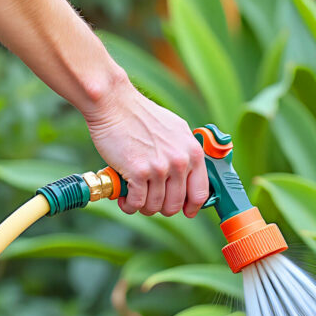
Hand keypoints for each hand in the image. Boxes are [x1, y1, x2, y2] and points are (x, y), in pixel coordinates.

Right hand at [81, 75, 208, 216]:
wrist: (115, 105)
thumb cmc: (140, 116)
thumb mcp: (175, 130)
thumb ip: (184, 152)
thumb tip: (188, 174)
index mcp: (192, 152)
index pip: (200, 193)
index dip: (191, 207)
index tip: (185, 211)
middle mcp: (180, 161)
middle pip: (175, 205)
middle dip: (160, 208)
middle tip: (148, 200)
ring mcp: (160, 168)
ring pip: (154, 206)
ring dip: (142, 207)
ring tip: (133, 196)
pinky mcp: (139, 172)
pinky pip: (137, 203)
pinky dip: (129, 205)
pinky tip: (124, 197)